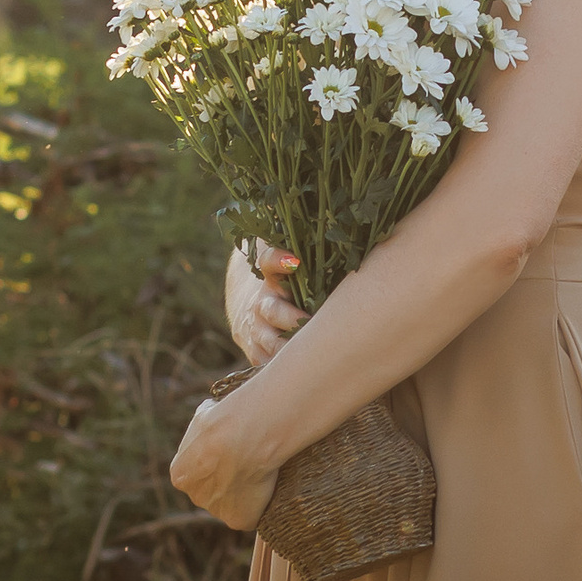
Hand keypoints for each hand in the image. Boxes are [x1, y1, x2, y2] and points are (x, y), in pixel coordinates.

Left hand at [171, 393, 278, 530]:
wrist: (246, 437)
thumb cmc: (226, 421)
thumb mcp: (205, 415)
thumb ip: (204, 428)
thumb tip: (210, 416)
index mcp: (180, 475)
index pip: (197, 473)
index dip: (215, 461)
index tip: (232, 450)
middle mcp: (194, 496)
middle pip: (213, 491)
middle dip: (227, 479)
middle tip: (248, 459)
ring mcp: (217, 511)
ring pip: (232, 503)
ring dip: (244, 491)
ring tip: (261, 468)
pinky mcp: (240, 520)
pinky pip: (252, 513)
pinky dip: (261, 502)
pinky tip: (269, 482)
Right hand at [225, 242, 305, 364]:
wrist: (250, 299)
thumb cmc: (288, 273)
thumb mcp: (291, 250)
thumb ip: (304, 232)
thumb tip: (331, 204)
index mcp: (270, 273)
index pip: (267, 260)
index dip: (278, 259)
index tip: (296, 259)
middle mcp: (261, 301)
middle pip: (270, 309)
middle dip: (290, 316)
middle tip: (310, 321)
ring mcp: (256, 329)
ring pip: (267, 341)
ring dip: (287, 348)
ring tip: (311, 355)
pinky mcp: (255, 350)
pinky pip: (266, 363)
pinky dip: (280, 370)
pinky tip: (303, 376)